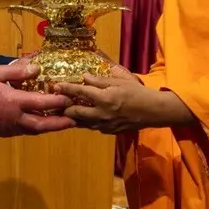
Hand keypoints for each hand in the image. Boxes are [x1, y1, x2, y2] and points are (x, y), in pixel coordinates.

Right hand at [0, 64, 73, 136]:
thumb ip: (17, 71)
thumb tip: (37, 68)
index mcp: (14, 102)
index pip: (41, 103)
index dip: (57, 101)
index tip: (69, 98)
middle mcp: (16, 118)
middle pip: (43, 124)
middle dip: (60, 123)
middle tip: (75, 120)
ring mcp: (12, 128)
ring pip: (37, 130)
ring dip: (52, 127)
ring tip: (66, 123)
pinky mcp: (8, 133)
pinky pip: (28, 131)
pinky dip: (40, 128)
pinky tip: (46, 123)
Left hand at [55, 71, 193, 134]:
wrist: (153, 111)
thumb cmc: (137, 93)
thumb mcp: (120, 81)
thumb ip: (101, 80)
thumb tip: (84, 77)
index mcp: (104, 98)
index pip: (80, 92)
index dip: (66, 88)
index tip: (55, 86)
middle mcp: (102, 113)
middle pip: (75, 112)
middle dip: (64, 107)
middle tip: (57, 102)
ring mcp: (105, 125)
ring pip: (82, 122)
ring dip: (73, 116)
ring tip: (65, 110)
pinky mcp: (109, 131)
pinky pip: (92, 127)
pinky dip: (86, 121)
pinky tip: (83, 117)